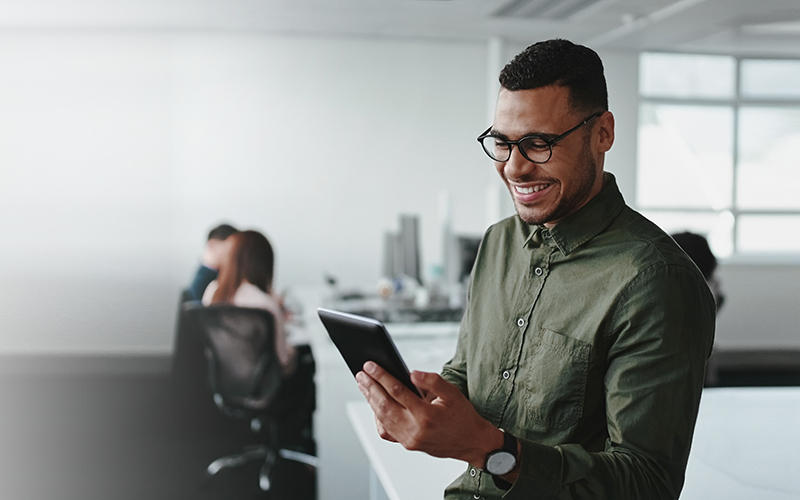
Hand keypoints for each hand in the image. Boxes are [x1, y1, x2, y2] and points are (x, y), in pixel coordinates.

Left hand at [355, 361, 502, 468]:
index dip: (381, 376)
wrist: (472, 443)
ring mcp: (409, 440)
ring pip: (382, 418)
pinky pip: (386, 431)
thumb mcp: (453, 393)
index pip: (397, 391)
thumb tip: (411, 373)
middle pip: (384, 405)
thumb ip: (432, 381)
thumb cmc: (463, 416)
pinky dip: (378, 418)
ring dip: (370, 400)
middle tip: (360, 373)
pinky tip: (375, 406)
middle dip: (370, 387)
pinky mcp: (407, 445)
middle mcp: (415, 430)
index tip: (370, 365)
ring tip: (363, 385)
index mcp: (426, 415)